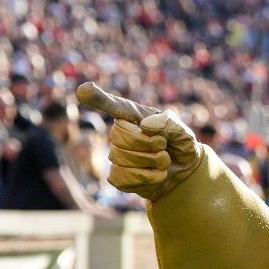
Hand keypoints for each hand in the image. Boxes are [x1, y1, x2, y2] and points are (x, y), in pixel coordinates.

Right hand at [76, 82, 201, 200]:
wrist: (184, 172)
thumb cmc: (180, 146)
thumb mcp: (184, 133)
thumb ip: (170, 125)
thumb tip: (144, 125)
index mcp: (135, 116)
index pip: (114, 106)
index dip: (99, 98)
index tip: (84, 90)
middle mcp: (121, 133)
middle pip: (119, 136)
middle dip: (148, 144)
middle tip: (164, 146)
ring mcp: (117, 155)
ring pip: (121, 158)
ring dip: (152, 162)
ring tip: (164, 160)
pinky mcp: (118, 176)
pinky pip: (122, 177)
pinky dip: (147, 178)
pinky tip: (158, 175)